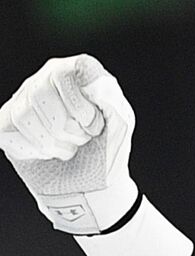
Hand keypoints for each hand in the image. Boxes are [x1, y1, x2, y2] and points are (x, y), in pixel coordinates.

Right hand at [0, 54, 137, 233]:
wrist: (91, 182)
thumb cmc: (106, 149)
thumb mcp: (120, 124)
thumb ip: (110, 99)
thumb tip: (94, 84)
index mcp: (76, 72)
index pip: (70, 69)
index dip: (82, 106)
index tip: (94, 126)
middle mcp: (46, 78)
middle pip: (42, 93)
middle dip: (69, 129)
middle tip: (82, 140)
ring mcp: (23, 98)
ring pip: (25, 116)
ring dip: (54, 144)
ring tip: (68, 147)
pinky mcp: (7, 121)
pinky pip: (12, 132)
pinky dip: (36, 151)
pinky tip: (50, 150)